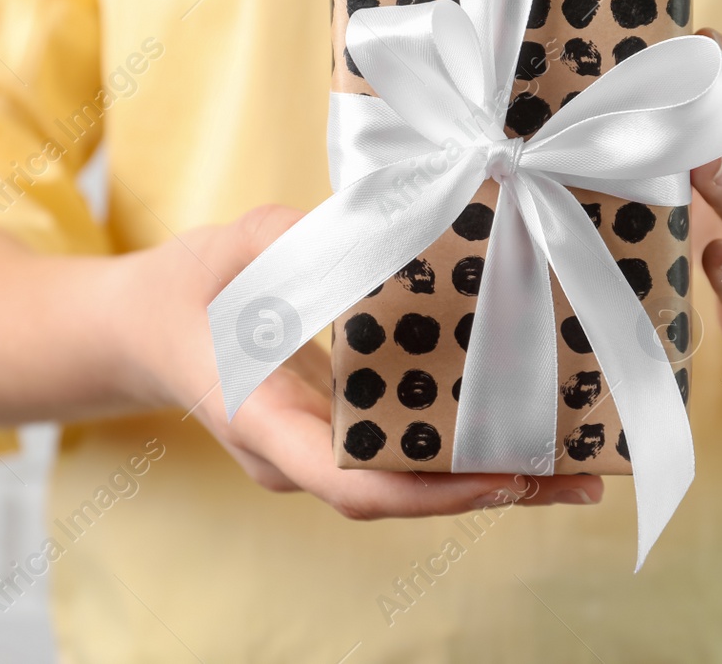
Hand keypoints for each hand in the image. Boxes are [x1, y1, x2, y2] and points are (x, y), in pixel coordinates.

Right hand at [110, 205, 604, 519]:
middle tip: (581, 478)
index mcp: (262, 419)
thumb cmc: (185, 288)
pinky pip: (401, 455)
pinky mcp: (333, 437)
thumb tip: (384, 223)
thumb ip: (299, 237)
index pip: (349, 484)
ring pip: (407, 485)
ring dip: (490, 477)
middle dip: (491, 492)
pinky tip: (524, 430)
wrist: (140, 330)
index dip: (432, 491)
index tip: (505, 477)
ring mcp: (313, 454)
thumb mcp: (236, 246)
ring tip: (579, 463)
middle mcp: (293, 456)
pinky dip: (462, 449)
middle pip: (399, 496)